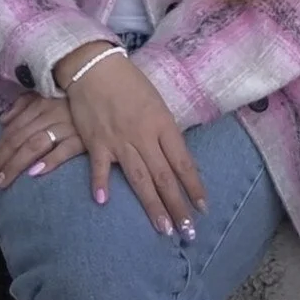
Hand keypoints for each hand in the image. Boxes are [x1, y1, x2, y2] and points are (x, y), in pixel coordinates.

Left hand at [0, 94, 84, 190]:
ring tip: (4, 182)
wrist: (104, 87)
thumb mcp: (46, 94)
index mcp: (38, 105)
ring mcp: (66, 126)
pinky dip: (49, 160)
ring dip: (16, 165)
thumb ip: (23, 105)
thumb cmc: (74, 95)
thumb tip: (3, 121)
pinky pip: (64, 149)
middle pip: (19, 140)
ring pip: (34, 145)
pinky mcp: (83, 137)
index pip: (12, 131)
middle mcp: (48, 114)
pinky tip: (35, 172)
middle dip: (2, 162)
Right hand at [56, 43, 206, 240]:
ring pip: (139, 178)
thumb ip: (165, 132)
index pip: (183, 161)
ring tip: (164, 229)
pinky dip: (100, 183)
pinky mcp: (96, 141)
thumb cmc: (130, 83)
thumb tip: (177, 160)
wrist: (96, 67)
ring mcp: (119, 140)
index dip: (194, 186)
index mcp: (163, 124)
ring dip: (152, 205)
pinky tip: (103, 202)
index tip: (203, 208)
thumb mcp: (157, 103)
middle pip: (164, 176)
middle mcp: (144, 135)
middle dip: (178, 206)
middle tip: (188, 232)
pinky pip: (99, 166)